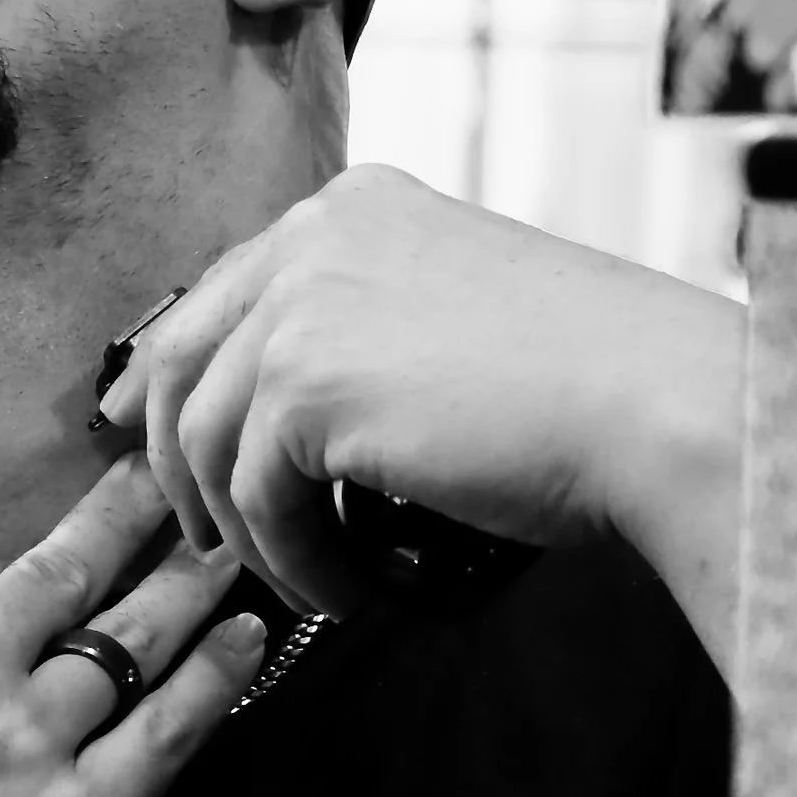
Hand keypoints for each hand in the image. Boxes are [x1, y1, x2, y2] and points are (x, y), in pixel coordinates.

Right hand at [0, 452, 263, 796]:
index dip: (9, 566)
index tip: (42, 567)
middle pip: (63, 572)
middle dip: (128, 514)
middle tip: (172, 476)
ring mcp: (23, 746)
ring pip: (129, 639)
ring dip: (189, 585)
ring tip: (227, 548)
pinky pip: (167, 731)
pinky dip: (216, 678)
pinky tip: (248, 642)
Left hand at [94, 165, 743, 668]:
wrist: (652, 402)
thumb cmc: (589, 379)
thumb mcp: (454, 315)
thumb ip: (364, 332)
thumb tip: (288, 414)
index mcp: (354, 207)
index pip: (226, 286)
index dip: (173, 363)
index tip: (144, 420)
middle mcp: (314, 236)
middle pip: (184, 353)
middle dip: (169, 452)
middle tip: (191, 530)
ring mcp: (299, 307)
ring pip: (209, 440)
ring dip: (249, 529)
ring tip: (300, 581)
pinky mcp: (301, 389)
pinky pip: (257, 500)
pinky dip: (291, 558)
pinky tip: (341, 588)